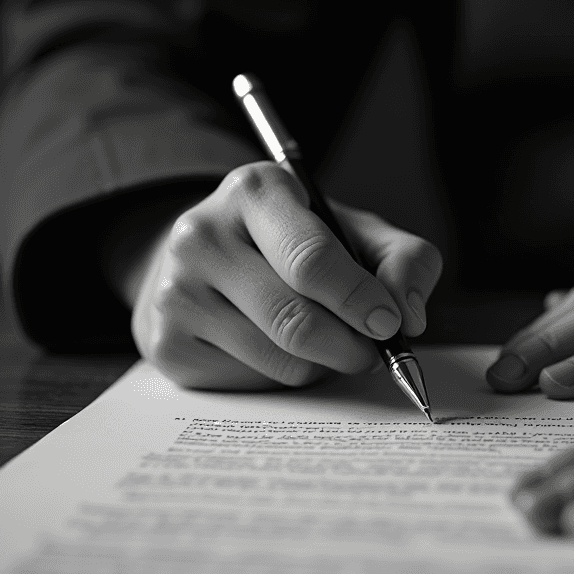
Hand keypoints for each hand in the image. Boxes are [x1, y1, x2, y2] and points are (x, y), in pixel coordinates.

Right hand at [106, 162, 441, 389]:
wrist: (204, 257)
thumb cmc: (293, 243)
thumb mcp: (352, 229)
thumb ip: (402, 259)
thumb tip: (408, 314)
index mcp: (254, 190)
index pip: (311, 258)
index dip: (359, 299)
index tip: (389, 324)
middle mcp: (201, 235)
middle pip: (295, 319)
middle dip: (350, 347)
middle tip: (372, 352)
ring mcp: (175, 292)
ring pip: (278, 359)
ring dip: (322, 365)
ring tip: (327, 343)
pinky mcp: (165, 344)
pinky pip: (251, 383)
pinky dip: (283, 378)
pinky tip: (279, 349)